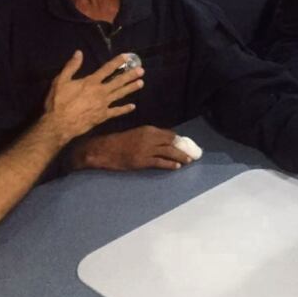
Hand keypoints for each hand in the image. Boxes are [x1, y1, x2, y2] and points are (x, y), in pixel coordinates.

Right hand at [42, 51, 143, 140]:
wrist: (59, 124)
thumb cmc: (58, 102)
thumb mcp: (60, 81)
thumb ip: (71, 66)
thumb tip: (79, 52)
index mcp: (91, 82)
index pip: (107, 69)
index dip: (118, 62)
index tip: (127, 57)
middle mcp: (100, 92)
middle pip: (118, 81)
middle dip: (130, 75)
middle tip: (141, 70)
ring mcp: (103, 105)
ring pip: (120, 95)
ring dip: (131, 88)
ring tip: (141, 83)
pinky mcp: (102, 116)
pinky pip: (116, 112)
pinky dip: (125, 109)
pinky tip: (133, 106)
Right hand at [72, 126, 193, 170]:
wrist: (104, 149)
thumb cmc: (119, 141)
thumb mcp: (136, 134)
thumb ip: (150, 136)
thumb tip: (165, 140)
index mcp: (148, 129)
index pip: (169, 134)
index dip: (179, 140)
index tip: (186, 145)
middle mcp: (149, 138)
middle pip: (172, 143)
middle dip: (183, 149)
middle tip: (192, 154)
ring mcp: (146, 150)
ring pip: (168, 152)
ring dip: (180, 157)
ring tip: (188, 161)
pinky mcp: (142, 161)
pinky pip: (160, 162)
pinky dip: (170, 164)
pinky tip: (176, 167)